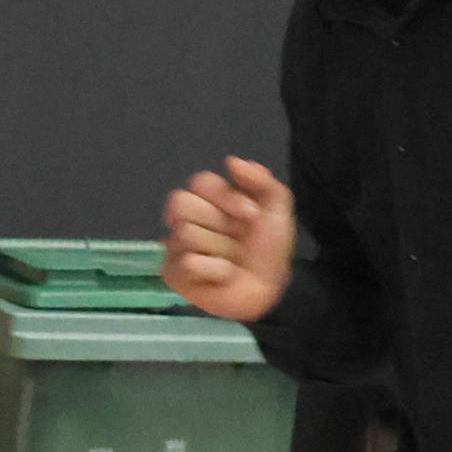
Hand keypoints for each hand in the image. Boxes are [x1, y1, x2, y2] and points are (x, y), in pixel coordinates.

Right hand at [161, 158, 296, 323]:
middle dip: (218, 224)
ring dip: (221, 250)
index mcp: (208, 200)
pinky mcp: (174, 274)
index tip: (252, 215)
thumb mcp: (277, 207)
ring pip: (186, 234)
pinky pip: (188, 263)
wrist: (273, 289)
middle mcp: (187, 220)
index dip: (225, 197)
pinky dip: (215, 271)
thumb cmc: (269, 249)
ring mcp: (177, 247)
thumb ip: (260, 179)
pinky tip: (224, 277)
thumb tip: (231, 161)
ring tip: (232, 260)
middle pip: (181, 204)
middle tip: (237, 240)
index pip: (199, 182)